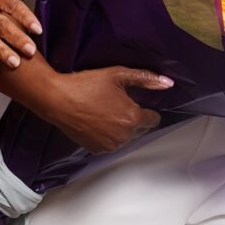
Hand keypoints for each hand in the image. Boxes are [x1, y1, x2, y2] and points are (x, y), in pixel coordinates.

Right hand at [49, 65, 172, 153]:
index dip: (146, 109)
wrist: (57, 99)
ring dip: (121, 128)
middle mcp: (124, 136)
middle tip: (117, 104)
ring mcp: (110, 145)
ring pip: (125, 137)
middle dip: (133, 118)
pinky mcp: (96, 150)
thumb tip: (168, 83)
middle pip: (140, 129)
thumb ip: (145, 79)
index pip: (154, 119)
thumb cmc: (86, 85)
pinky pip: (110, 143)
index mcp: (133, 118)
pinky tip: (96, 121)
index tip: (135, 102)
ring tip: (104, 112)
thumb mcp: (118, 75)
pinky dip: (107, 135)